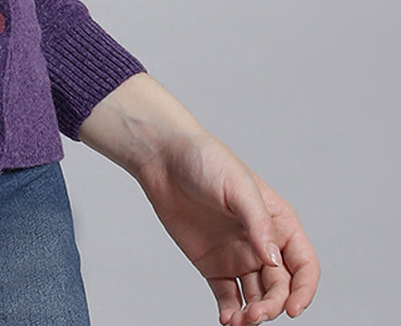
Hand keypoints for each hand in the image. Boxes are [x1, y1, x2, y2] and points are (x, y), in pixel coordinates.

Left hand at [78, 74, 319, 324]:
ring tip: (239, 320)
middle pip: (280, 287)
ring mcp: (237, 256)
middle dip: (273, 306)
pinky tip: (227, 319)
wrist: (163, 157)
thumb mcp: (237, 185)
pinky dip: (231, 312)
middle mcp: (261, 243)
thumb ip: (257, 223)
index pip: (303, 265)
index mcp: (277, 222)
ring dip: (253, 314)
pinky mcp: (212, 264)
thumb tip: (274, 260)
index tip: (293, 309)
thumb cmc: (205, 160)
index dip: (304, 290)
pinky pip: (227, 296)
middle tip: (255, 314)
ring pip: (256, 297)